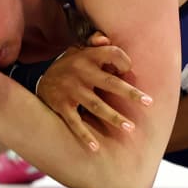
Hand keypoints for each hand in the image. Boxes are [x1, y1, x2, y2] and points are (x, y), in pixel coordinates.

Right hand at [32, 32, 153, 151]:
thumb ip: (95, 44)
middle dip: (130, 93)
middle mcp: (80, 72)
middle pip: (110, 83)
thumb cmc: (70, 66)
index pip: (113, 54)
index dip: (124, 62)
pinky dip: (84, 136)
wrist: (38, 79)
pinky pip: (75, 123)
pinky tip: (96, 147)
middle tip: (149, 103)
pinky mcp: (61, 106)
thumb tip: (106, 39)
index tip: (130, 71)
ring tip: (130, 128)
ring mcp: (70, 91)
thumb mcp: (79, 50)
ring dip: (113, 118)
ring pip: (96, 106)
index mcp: (87, 56)